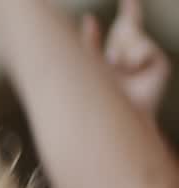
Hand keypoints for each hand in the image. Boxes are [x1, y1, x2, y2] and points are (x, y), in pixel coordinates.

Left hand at [81, 0, 171, 118]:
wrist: (111, 117)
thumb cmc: (95, 96)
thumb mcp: (87, 65)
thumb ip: (89, 42)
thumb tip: (90, 17)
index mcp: (112, 57)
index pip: (119, 29)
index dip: (125, 12)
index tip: (121, 3)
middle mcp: (130, 57)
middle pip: (128, 27)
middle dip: (128, 13)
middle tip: (115, 39)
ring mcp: (146, 60)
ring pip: (131, 35)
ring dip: (119, 52)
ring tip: (117, 69)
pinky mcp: (160, 65)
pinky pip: (143, 48)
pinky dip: (134, 59)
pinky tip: (133, 71)